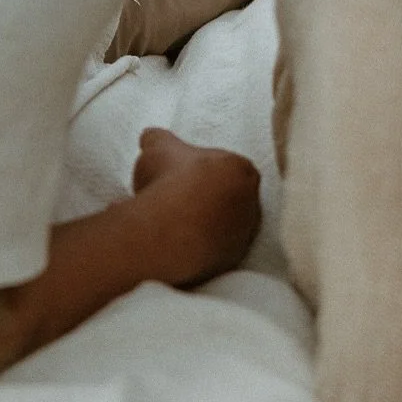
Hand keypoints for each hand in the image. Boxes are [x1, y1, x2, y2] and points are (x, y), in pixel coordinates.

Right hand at [132, 127, 260, 286]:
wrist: (171, 228)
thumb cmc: (171, 179)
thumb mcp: (158, 148)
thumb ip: (158, 139)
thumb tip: (149, 136)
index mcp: (243, 170)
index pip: (226, 168)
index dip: (202, 171)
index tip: (181, 176)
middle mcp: (252, 204)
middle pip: (225, 199)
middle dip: (202, 199)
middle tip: (175, 200)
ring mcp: (243, 237)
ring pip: (219, 228)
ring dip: (199, 225)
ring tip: (167, 224)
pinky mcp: (229, 264)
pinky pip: (211, 252)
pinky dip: (194, 247)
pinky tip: (170, 244)